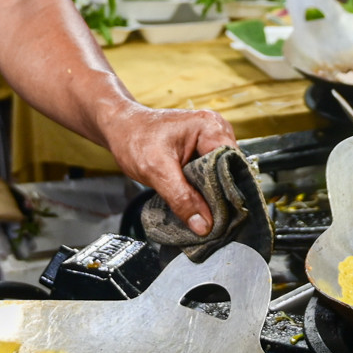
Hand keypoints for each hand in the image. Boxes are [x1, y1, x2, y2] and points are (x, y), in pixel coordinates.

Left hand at [102, 105, 236, 234]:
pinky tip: (197, 206)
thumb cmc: (134, 139)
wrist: (120, 128)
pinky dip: (204, 191)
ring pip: (221, 176)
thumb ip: (181, 198)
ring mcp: (210, 140)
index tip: (221, 219)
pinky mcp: (203, 151)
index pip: (232, 165)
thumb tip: (204, 225)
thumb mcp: (156, 170)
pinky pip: (211, 175)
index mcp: (210, 126)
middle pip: (230, 172)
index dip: (227, 193)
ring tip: (204, 218)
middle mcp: (217, 130)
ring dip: (212, 196)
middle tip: (212, 224)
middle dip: (220, 198)